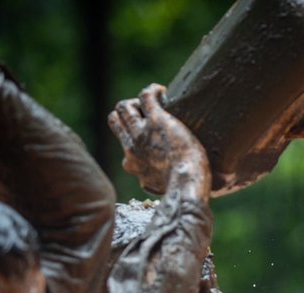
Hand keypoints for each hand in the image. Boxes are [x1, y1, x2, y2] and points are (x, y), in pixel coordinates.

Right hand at [109, 84, 208, 198]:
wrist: (188, 184)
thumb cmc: (182, 190)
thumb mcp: (158, 189)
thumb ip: (150, 184)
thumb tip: (148, 188)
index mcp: (132, 164)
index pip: (123, 143)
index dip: (132, 135)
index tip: (147, 134)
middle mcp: (131, 147)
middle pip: (115, 120)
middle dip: (128, 114)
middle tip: (147, 115)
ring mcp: (142, 132)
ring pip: (125, 107)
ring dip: (137, 102)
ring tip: (155, 103)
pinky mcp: (156, 119)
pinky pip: (145, 96)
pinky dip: (152, 91)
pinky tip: (163, 91)